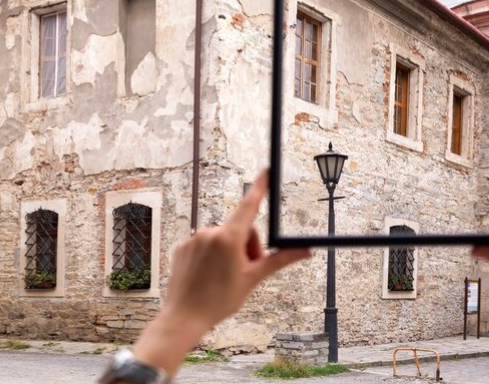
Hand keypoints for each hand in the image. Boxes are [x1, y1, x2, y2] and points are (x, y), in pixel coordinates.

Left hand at [132, 170, 309, 375]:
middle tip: (244, 272)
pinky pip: (204, 245)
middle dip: (247, 248)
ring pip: (222, 239)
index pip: (249, 205)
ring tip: (224, 278)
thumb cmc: (220, 300)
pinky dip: (211, 256)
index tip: (266, 170)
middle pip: (240, 230)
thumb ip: (280, 259)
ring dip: (229, 253)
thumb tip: (306, 251)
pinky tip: (208, 276)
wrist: (183, 318)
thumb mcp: (253, 278)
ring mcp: (194, 239)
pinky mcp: (182, 247)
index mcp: (229, 237)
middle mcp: (210, 232)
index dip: (260, 186)